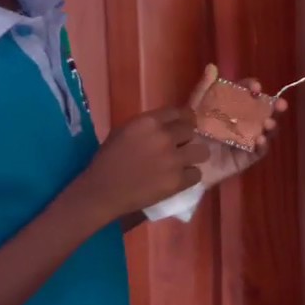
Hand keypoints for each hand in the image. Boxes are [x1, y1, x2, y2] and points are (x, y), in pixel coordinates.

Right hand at [68, 107, 210, 223]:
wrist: (102, 191)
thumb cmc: (107, 160)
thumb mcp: (123, 131)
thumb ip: (148, 125)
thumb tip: (168, 125)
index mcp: (149, 121)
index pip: (180, 112)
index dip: (184, 120)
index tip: (184, 126)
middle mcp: (165, 137)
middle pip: (191, 131)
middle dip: (186, 139)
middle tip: (180, 148)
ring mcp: (174, 160)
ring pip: (202, 152)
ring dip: (194, 156)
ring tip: (184, 163)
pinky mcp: (178, 181)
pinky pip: (197, 174)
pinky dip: (189, 177)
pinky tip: (178, 179)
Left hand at [188, 64, 287, 185]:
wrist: (180, 164)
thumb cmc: (187, 134)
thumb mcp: (193, 109)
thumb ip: (203, 89)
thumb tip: (212, 66)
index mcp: (230, 108)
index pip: (246, 94)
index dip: (253, 89)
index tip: (256, 87)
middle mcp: (241, 122)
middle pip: (261, 111)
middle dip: (273, 106)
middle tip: (280, 104)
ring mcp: (245, 140)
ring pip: (264, 131)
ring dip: (270, 125)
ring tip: (268, 124)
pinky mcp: (244, 158)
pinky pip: (258, 152)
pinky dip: (263, 145)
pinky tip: (260, 140)